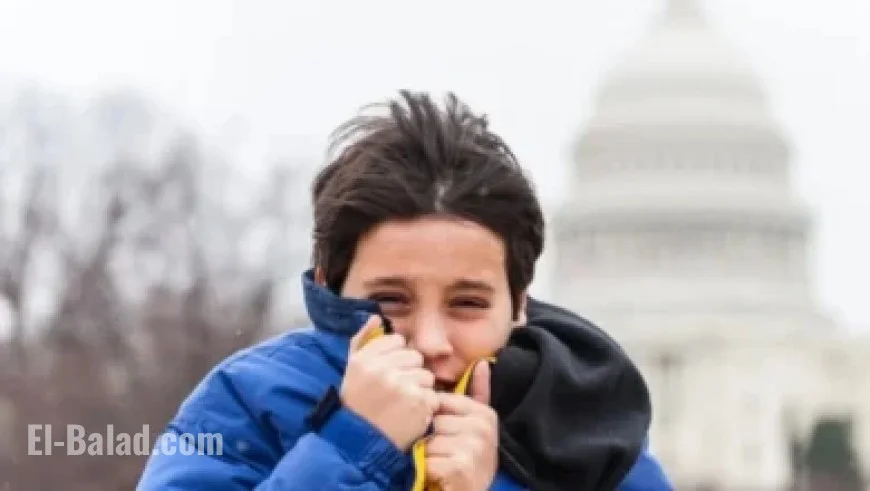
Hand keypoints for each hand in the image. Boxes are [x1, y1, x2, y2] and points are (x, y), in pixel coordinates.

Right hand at [340, 315, 437, 450]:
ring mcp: (401, 386)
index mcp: (364, 359)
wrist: (360, 443)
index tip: (388, 374)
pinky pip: (434, 396)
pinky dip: (426, 407)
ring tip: (403, 405)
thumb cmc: (358, 405)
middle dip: (410, 372)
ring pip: (427, 376)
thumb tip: (375, 317)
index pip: (397, 341)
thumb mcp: (352, 371)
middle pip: (415, 357)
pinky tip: (411, 415)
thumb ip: (362, 341)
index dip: (396, 357)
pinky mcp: (418, 403)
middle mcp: (381, 369)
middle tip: (397, 392)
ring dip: (420, 390)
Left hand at [425, 360, 497, 490]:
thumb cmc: (469, 457)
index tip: (442, 432)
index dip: (434, 417)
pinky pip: (429, 460)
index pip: (442, 401)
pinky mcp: (462, 467)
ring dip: (428, 455)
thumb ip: (478, 392)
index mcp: (484, 413)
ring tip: (441, 462)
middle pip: (434, 420)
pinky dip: (428, 469)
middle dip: (431, 437)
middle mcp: (483, 427)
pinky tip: (440, 474)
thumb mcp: (475, 424)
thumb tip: (484, 362)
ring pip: (429, 440)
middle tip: (442, 451)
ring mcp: (474, 447)